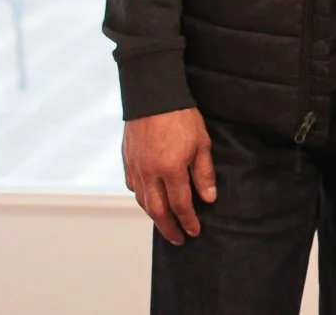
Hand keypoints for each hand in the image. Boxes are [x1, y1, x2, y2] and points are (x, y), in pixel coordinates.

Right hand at [123, 108, 216, 244]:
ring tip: (165, 224)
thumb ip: (204, 173)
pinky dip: (142, 198)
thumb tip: (208, 198)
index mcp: (170, 169)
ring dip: (155, 216)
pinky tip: (149, 200)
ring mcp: (136, 168)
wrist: (152, 95)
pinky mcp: (127, 160)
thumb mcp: (201, 142)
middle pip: (158, 211)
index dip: (188, 221)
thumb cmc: (180, 115)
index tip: (194, 231)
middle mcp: (150, 173)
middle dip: (169, 228)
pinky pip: (133, 187)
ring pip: (143, 201)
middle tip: (178, 239)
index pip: (180, 205)